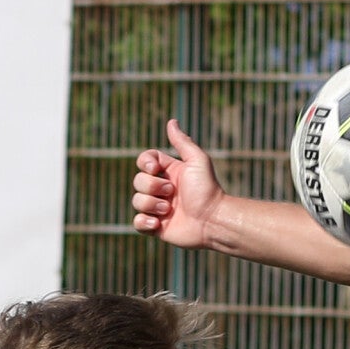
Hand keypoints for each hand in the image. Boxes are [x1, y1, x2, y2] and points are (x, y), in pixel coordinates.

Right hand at [132, 119, 227, 249]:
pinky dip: (143, 222)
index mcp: (169, 172)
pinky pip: (136, 222)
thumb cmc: (208, 189)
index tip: (155, 168)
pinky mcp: (156, 227)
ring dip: (152, 204)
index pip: (145, 160)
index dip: (145, 163)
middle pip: (138, 180)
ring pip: (136, 201)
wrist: (213, 220)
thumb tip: (171, 122)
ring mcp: (157, 208)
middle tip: (172, 192)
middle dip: (152, 186)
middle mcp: (161, 189)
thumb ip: (182, 142)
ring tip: (170, 210)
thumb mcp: (197, 161)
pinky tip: (158, 224)